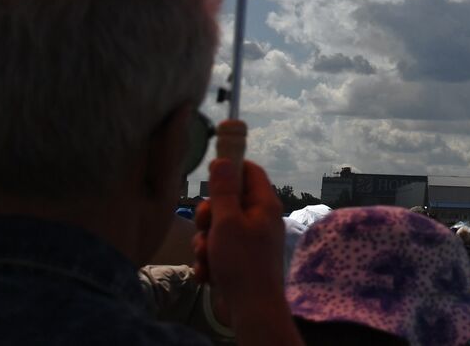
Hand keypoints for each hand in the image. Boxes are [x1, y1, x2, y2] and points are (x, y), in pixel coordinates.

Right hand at [192, 157, 284, 303]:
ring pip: (218, 229)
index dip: (230, 169)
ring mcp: (249, 241)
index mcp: (264, 204)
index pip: (250, 172)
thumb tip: (222, 159)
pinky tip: (207, 274)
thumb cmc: (242, 262)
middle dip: (209, 216)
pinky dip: (209, 261)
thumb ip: (223, 191)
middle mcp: (259, 220)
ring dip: (205, 243)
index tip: (209, 175)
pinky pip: (218, 251)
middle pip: (228, 201)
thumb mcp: (227, 221)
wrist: (251, 309)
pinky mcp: (239, 261)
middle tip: (205, 226)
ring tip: (206, 257)